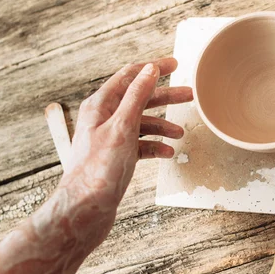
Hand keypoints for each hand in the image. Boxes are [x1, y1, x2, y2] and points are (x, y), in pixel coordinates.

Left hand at [61, 58, 192, 242]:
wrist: (85, 209)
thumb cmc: (98, 169)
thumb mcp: (122, 127)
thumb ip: (136, 96)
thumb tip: (150, 70)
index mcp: (101, 105)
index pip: (130, 76)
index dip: (153, 68)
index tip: (174, 64)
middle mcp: (104, 118)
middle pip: (139, 99)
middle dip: (165, 97)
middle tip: (189, 95)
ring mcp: (110, 138)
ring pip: (142, 123)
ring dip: (162, 126)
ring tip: (181, 132)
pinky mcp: (116, 156)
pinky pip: (140, 144)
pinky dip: (155, 146)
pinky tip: (167, 153)